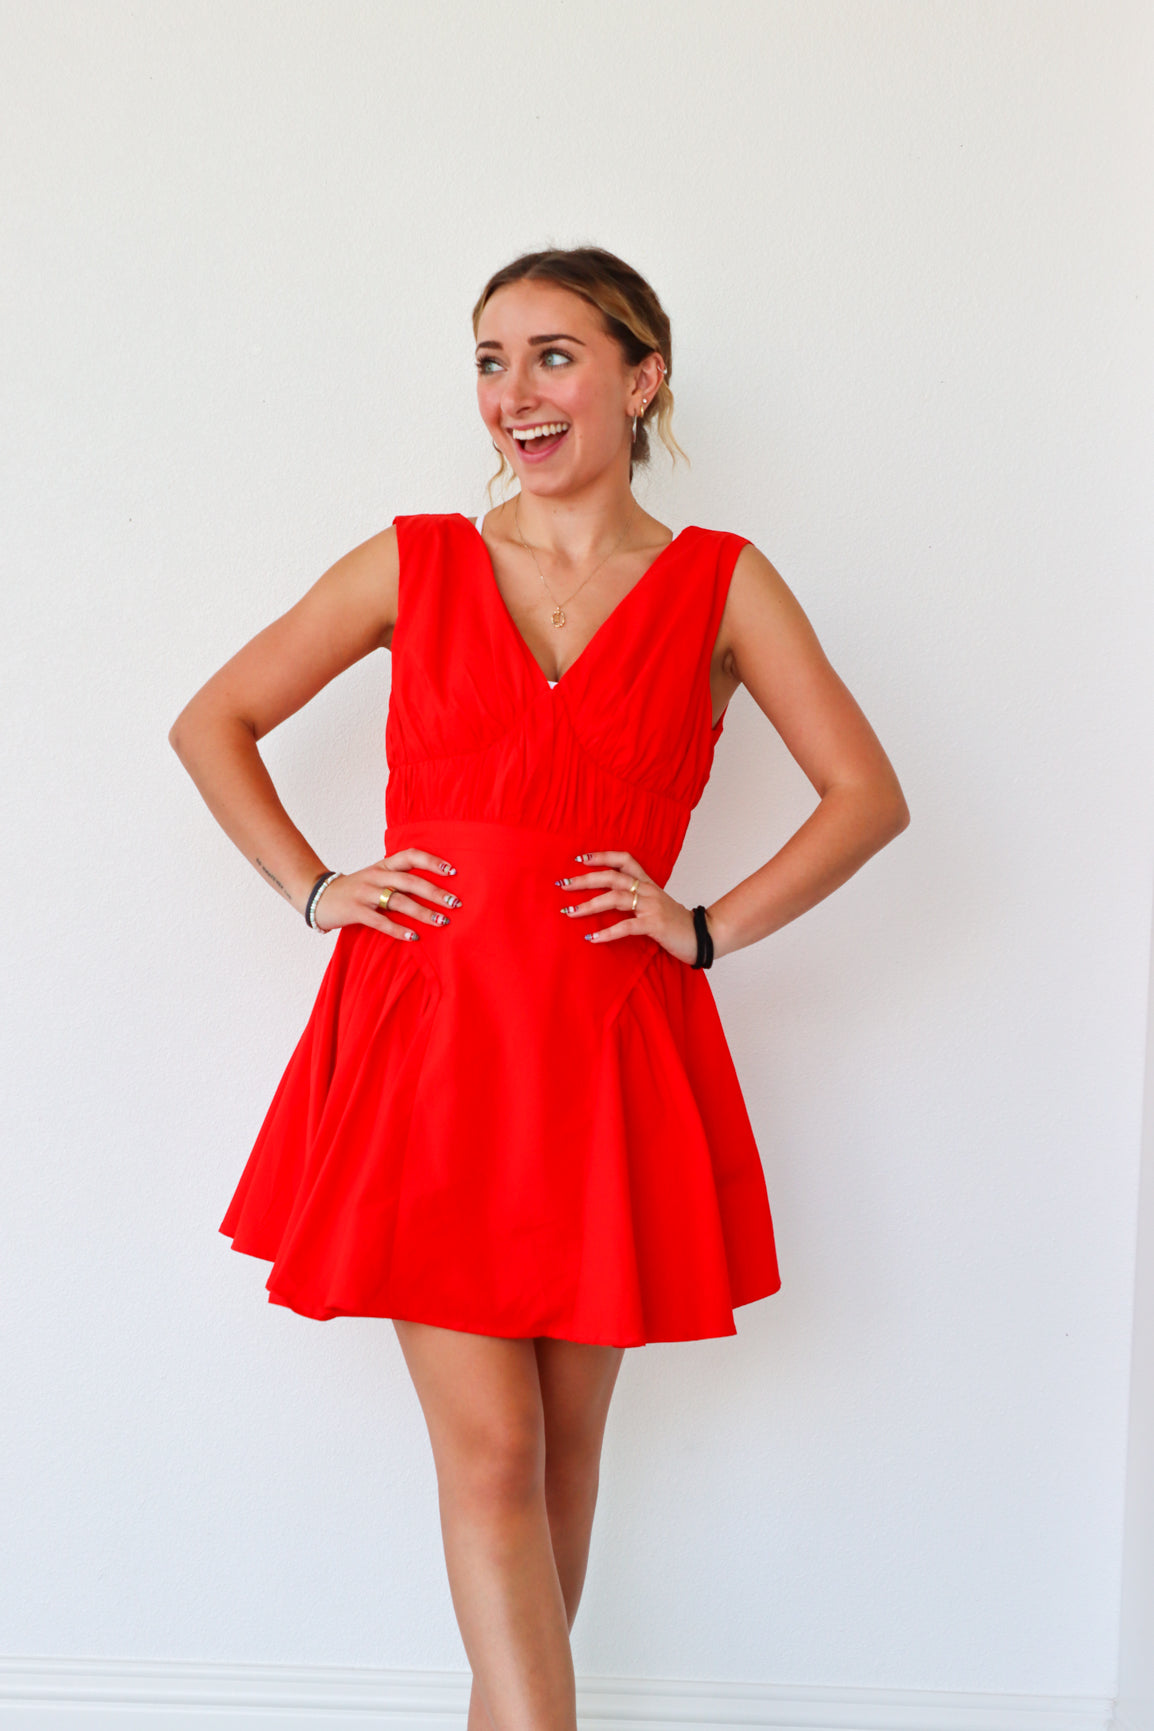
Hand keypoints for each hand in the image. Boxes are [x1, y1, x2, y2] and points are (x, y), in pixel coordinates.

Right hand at [313, 848, 459, 938]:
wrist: (319, 896)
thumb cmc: (356, 890)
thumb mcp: (376, 878)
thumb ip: (399, 879)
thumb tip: (434, 889)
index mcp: (383, 866)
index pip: (411, 856)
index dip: (432, 861)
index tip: (452, 871)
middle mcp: (376, 876)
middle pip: (410, 881)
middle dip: (435, 892)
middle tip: (455, 903)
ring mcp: (365, 893)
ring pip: (398, 901)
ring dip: (423, 912)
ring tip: (442, 922)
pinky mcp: (356, 911)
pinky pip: (380, 921)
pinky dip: (399, 929)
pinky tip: (414, 936)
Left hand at [556, 850, 698, 964]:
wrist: (702, 936)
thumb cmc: (675, 923)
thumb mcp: (655, 904)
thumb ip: (636, 899)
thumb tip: (607, 899)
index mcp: (648, 883)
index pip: (624, 859)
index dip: (602, 856)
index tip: (580, 858)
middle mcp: (648, 890)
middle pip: (612, 876)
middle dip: (585, 879)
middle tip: (563, 884)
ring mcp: (651, 906)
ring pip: (615, 898)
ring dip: (589, 905)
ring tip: (570, 912)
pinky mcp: (654, 925)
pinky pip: (626, 926)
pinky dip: (607, 932)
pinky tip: (592, 937)